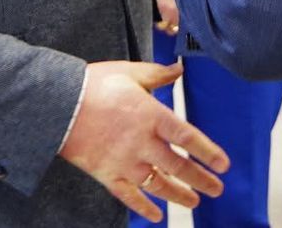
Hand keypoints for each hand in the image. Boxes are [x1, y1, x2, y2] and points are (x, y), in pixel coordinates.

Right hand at [60, 61, 227, 221]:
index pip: (187, 137)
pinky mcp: (107, 174)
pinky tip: (156, 216)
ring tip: (194, 202)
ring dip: (179, 195)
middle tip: (217, 189)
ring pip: (158, 185)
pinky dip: (144, 208)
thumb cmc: (93, 84)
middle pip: (178, 166)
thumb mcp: (129, 72)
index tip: (223, 164)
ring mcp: (124, 162)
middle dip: (200, 180)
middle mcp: (142, 142)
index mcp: (150, 115)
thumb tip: (179, 69)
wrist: (58, 104)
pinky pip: (129, 197)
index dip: (207, 152)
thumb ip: (157, 74)